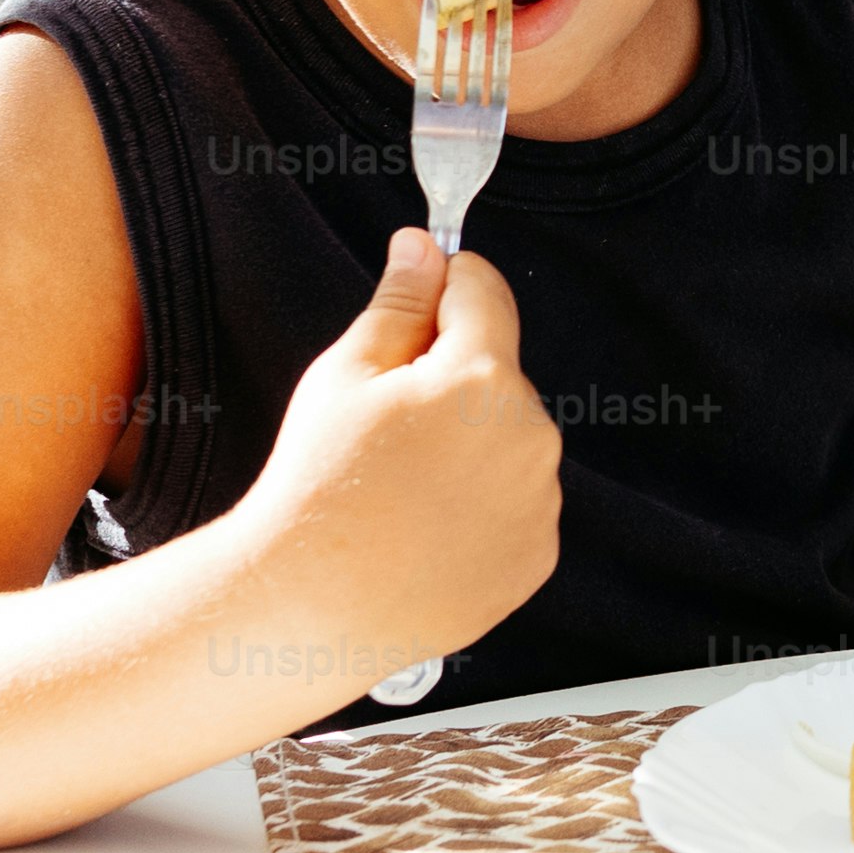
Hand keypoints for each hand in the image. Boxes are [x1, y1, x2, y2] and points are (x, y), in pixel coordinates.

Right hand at [249, 227, 558, 676]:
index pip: (486, 292)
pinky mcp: (537, 553)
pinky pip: (516, 502)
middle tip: (386, 426)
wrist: (312, 606)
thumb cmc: (319, 488)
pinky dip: (481, 505)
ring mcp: (540, 500)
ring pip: (510, 440)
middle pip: (498, 372)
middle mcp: (531, 435)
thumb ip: (400, 303)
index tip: (422, 299)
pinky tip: (425, 525)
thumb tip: (424, 246)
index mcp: (483, 378)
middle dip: (451, 380)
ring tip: (402, 485)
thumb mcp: (345, 374)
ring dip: (471, 445)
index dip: (447, 286)